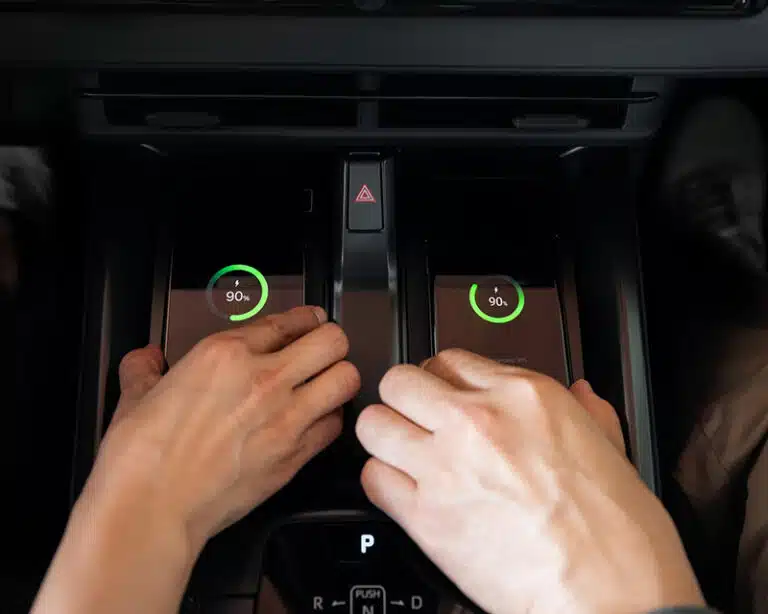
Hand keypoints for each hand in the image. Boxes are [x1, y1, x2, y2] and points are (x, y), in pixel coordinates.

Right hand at [85, 305, 359, 549]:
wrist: (152, 508)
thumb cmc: (142, 458)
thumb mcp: (135, 397)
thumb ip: (144, 369)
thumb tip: (145, 359)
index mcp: (225, 355)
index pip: (287, 321)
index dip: (304, 318)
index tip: (309, 321)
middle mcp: (264, 380)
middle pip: (331, 341)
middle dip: (331, 342)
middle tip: (324, 350)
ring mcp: (285, 417)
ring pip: (346, 379)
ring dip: (339, 378)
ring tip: (327, 384)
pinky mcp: (295, 455)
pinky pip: (335, 425)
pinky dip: (330, 420)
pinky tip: (316, 422)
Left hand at [356, 349, 702, 613]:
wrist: (609, 597)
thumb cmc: (618, 534)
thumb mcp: (611, 450)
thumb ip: (587, 413)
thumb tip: (580, 396)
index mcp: (523, 396)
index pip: (449, 358)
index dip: (441, 378)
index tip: (443, 394)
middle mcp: (476, 421)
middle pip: (400, 382)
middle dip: (404, 399)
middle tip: (414, 418)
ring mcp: (444, 466)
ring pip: (373, 424)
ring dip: (384, 437)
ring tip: (402, 452)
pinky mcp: (424, 517)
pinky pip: (372, 478)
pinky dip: (382, 482)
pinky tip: (403, 491)